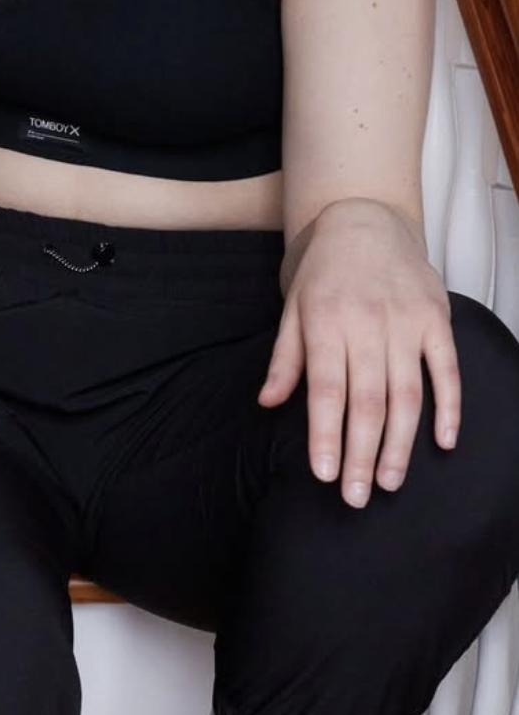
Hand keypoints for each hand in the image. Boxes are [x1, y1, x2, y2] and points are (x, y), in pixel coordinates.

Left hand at [260, 198, 459, 506]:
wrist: (364, 219)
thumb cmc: (323, 269)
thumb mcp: (292, 307)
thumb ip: (285, 358)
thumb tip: (267, 402)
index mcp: (326, 322)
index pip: (326, 390)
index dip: (326, 435)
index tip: (325, 474)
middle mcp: (368, 324)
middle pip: (368, 402)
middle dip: (362, 454)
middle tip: (358, 496)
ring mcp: (406, 322)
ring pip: (407, 395)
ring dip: (400, 444)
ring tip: (390, 481)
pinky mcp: (436, 320)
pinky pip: (446, 371)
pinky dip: (448, 408)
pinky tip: (442, 442)